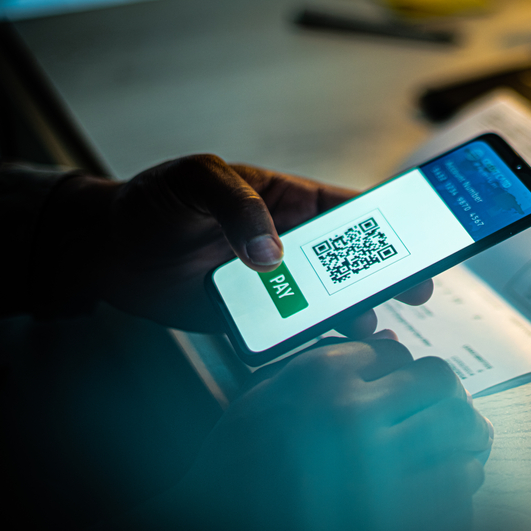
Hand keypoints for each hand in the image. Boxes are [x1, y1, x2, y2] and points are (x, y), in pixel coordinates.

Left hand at [43, 154, 430, 331]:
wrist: (107, 253)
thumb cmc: (154, 202)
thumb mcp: (197, 180)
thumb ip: (238, 206)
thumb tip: (273, 254)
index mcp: (290, 202)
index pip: (352, 209)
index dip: (391, 223)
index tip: (423, 238)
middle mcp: (291, 244)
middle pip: (353, 260)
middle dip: (388, 274)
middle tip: (417, 290)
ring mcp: (277, 285)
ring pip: (331, 300)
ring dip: (356, 312)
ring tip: (371, 326)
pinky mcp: (257, 319)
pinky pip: (297, 332)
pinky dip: (318, 342)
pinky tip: (334, 350)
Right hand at [136, 338, 492, 530]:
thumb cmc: (239, 467)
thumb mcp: (270, 395)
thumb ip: (332, 364)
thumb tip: (396, 348)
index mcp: (322, 379)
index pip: (402, 356)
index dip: (407, 373)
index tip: (405, 389)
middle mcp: (357, 420)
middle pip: (443, 388)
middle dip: (449, 400)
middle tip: (445, 414)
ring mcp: (383, 474)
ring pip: (463, 438)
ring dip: (460, 444)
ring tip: (444, 453)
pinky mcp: (401, 524)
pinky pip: (459, 495)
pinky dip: (455, 492)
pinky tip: (431, 495)